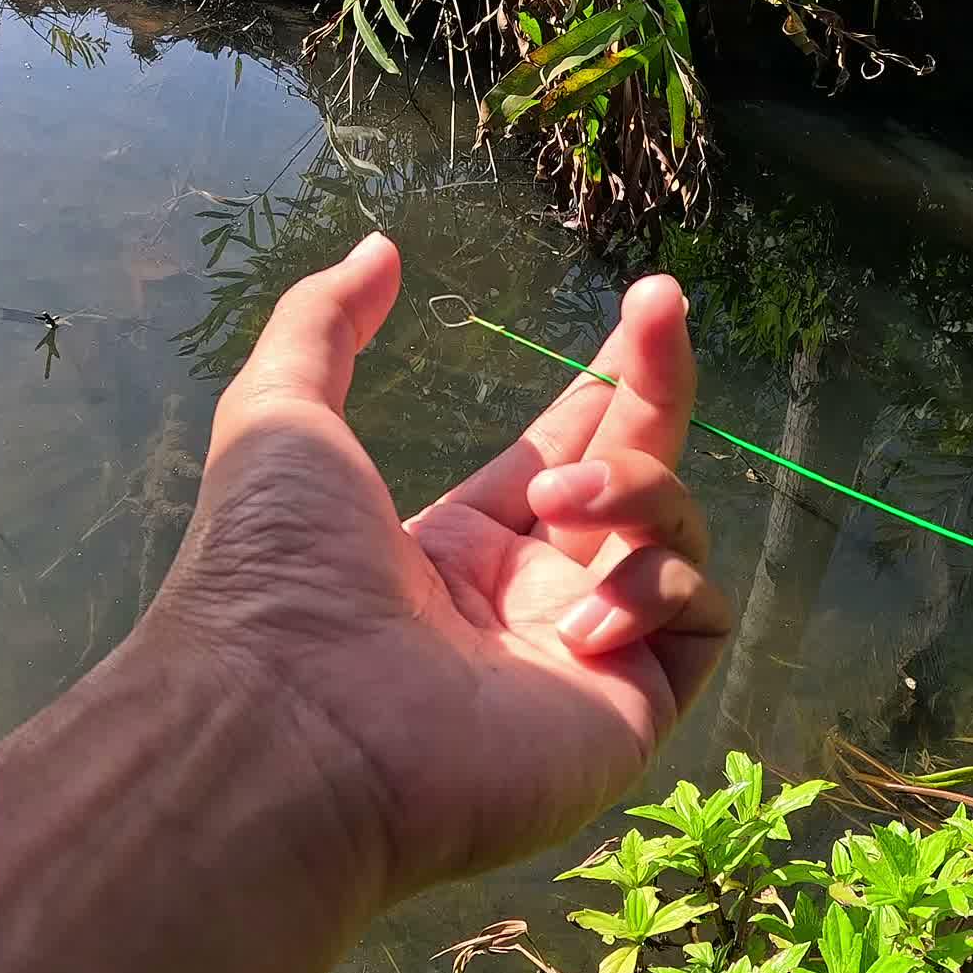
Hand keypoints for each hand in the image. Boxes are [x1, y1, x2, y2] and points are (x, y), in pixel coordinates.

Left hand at [151, 234, 730, 909]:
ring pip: (675, 534)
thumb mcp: (281, 415)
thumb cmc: (274, 572)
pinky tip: (580, 616)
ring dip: (637, 490)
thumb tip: (378, 247)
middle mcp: (533, 594)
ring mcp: (585, 655)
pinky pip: (698, 618)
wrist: (289, 724)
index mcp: (464, 540)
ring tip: (562, 503)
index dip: (611, 381)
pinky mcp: (628, 711)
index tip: (647, 307)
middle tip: (662, 298)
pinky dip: (658, 587)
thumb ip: (325, 322)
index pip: (568, 446)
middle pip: (637, 470)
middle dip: (656, 380)